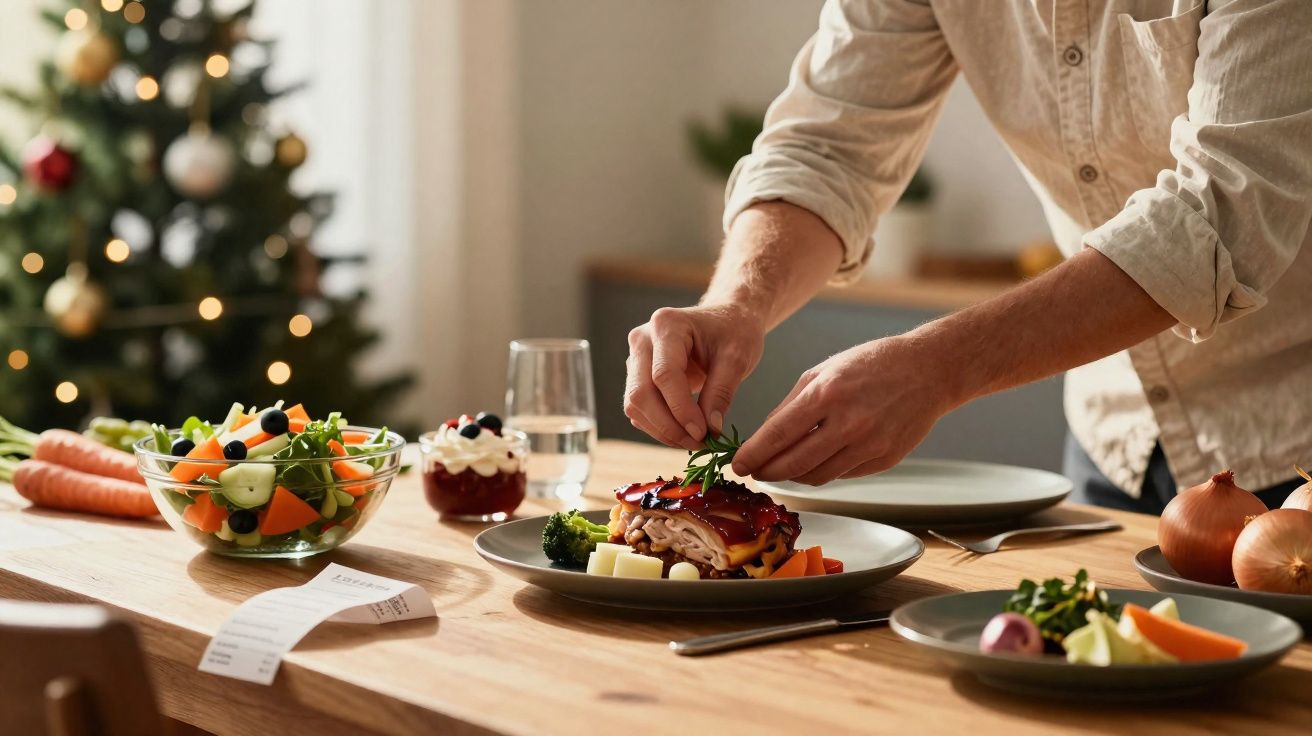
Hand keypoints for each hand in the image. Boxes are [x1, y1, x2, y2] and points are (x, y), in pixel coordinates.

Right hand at [624, 304, 764, 449]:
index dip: (681, 409)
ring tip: (697, 440)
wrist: (727, 320)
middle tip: (700, 442)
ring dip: (663, 431)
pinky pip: (640, 410)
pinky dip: (660, 427)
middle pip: (641, 393)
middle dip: (668, 426)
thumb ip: (721, 392)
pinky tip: (686, 432)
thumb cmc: (734, 332)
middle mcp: (642, 340)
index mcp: (666, 325)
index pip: (664, 375)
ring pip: (635, 405)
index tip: (704, 433)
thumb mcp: (737, 358)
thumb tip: (709, 430)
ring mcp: (636, 358)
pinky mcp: (637, 377)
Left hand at [732, 336, 957, 484]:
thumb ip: (790, 405)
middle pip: (794, 464)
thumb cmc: (870, 364)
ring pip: (817, 476)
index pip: (778, 435)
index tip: (738, 465)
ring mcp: (869, 445)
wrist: (928, 371)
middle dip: (768, 472)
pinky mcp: (884, 460)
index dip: (753, 455)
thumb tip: (763, 437)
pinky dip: (822, 471)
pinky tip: (815, 461)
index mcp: (827, 394)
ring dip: (793, 476)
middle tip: (755, 472)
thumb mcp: (823, 371)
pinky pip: (842, 475)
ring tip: (781, 468)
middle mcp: (848, 424)